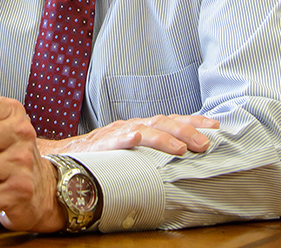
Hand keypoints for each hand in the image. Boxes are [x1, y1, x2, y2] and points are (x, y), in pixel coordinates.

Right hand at [36, 113, 219, 155]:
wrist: (65, 155)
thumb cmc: (99, 156)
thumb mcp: (129, 151)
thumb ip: (149, 153)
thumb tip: (179, 161)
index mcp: (140, 127)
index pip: (171, 120)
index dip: (193, 122)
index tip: (215, 126)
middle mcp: (132, 125)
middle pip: (164, 121)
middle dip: (187, 129)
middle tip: (207, 140)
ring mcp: (119, 132)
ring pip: (148, 129)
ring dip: (169, 137)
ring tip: (186, 148)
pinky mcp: (105, 143)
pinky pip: (123, 139)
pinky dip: (138, 139)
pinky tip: (149, 142)